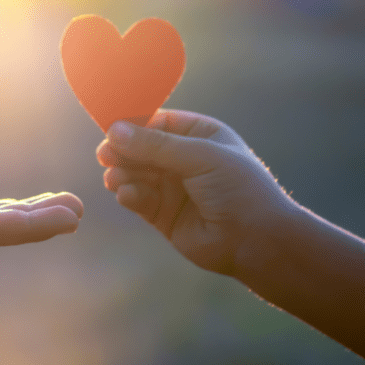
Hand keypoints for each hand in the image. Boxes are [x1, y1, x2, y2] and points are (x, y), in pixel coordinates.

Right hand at [96, 109, 296, 275]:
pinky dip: (128, 195)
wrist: (259, 242)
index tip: (111, 129)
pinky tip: (127, 195)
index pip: (157, 121)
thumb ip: (156, 146)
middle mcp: (183, 158)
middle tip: (105, 155)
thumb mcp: (201, 157)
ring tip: (116, 179)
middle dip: (122, 151)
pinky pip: (137, 198)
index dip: (133, 124)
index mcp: (199, 135)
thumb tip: (114, 130)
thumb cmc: (240, 190)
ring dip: (121, 174)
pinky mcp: (162, 213)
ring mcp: (171, 186)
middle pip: (140, 147)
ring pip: (134, 173)